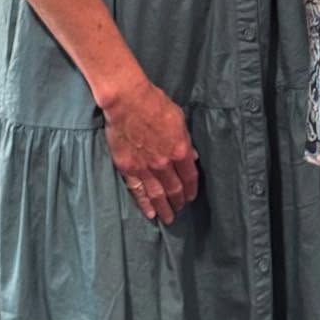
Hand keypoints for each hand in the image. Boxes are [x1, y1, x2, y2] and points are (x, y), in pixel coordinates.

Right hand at [101, 76, 199, 224]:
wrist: (127, 101)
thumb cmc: (154, 103)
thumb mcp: (178, 118)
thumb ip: (185, 139)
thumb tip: (193, 155)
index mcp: (180, 150)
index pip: (189, 176)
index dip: (191, 188)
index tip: (191, 196)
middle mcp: (164, 163)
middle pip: (174, 188)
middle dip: (178, 201)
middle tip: (180, 209)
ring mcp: (145, 167)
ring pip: (157, 194)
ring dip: (164, 208)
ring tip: (168, 218)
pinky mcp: (127, 167)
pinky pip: (137, 190)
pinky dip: (144, 203)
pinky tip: (149, 213)